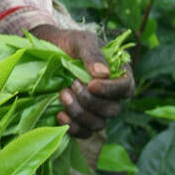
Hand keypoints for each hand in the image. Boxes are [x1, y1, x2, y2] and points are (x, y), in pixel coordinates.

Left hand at [29, 23, 134, 139]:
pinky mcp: (80, 119)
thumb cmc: (69, 43)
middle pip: (112, 110)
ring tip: (62, 94)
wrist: (47, 50)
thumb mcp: (81, 41)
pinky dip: (73, 127)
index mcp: (117, 75)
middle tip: (72, 84)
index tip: (91, 84)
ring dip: (79, 113)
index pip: (126, 89)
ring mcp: (96, 109)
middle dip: (90, 101)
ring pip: (98, 124)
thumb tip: (103, 73)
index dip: (111, 90)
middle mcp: (110, 95)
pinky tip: (60, 115)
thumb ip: (92, 54)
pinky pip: (84, 133)